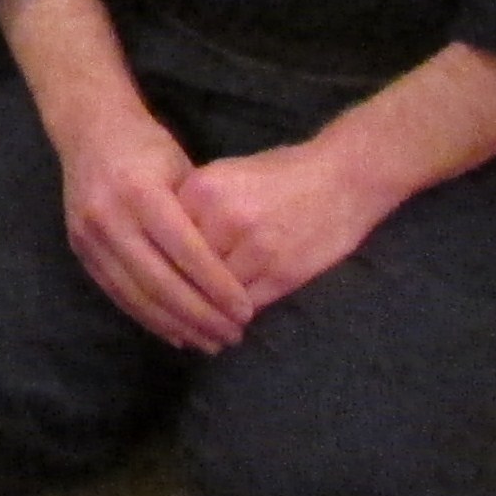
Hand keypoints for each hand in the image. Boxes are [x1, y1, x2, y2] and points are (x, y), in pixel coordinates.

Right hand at [52, 98, 257, 353]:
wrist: (89, 131)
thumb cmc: (148, 148)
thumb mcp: (183, 170)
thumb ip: (199, 218)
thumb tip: (232, 274)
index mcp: (140, 192)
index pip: (186, 251)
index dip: (217, 285)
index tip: (246, 310)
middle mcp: (109, 216)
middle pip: (159, 281)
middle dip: (199, 315)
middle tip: (232, 336)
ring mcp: (88, 235)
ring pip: (135, 295)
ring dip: (174, 325)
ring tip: (208, 342)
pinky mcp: (79, 249)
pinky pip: (116, 293)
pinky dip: (147, 318)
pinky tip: (174, 333)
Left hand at [176, 138, 399, 322]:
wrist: (344, 178)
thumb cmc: (281, 174)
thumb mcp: (226, 177)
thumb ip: (193, 208)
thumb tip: (159, 246)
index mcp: (203, 189)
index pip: (163, 238)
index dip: (157, 262)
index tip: (152, 278)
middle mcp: (225, 217)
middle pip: (184, 268)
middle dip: (179, 290)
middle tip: (174, 309)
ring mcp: (256, 247)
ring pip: (213, 292)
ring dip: (208, 309)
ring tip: (201, 322)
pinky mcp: (283, 272)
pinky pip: (245, 304)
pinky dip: (235, 313)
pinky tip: (231, 317)